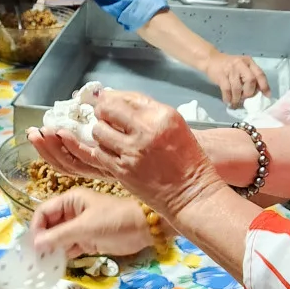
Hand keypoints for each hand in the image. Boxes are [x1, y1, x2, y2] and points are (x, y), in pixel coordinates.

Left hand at [30, 88, 223, 224]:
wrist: (191, 193)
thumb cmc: (186, 159)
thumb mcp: (174, 125)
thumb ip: (146, 109)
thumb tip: (113, 96)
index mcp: (161, 116)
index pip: (125, 98)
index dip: (111, 100)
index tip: (107, 104)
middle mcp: (145, 131)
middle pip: (107, 111)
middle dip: (101, 113)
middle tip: (103, 118)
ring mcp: (132, 152)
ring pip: (98, 132)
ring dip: (99, 133)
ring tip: (107, 136)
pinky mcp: (122, 170)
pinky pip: (98, 153)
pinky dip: (98, 150)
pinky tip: (106, 151)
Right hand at [31, 189, 151, 258]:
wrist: (145, 229)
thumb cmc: (114, 221)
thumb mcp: (85, 227)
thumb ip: (59, 236)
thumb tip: (35, 244)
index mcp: (70, 201)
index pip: (44, 212)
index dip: (37, 227)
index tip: (34, 245)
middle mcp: (72, 213)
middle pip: (49, 226)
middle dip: (42, 240)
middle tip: (35, 259)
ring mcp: (80, 227)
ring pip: (58, 238)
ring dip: (51, 250)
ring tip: (42, 265)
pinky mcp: (88, 241)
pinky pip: (70, 248)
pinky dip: (63, 256)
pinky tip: (56, 266)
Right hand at [201, 51, 269, 107]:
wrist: (211, 60)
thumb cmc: (229, 66)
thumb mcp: (242, 67)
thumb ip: (251, 76)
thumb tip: (258, 93)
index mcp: (249, 62)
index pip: (260, 74)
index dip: (264, 86)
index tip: (266, 96)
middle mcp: (241, 64)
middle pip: (250, 80)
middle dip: (249, 92)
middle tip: (245, 98)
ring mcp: (230, 69)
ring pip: (237, 87)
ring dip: (237, 98)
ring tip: (235, 102)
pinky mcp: (221, 75)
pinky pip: (226, 90)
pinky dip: (228, 98)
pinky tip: (228, 101)